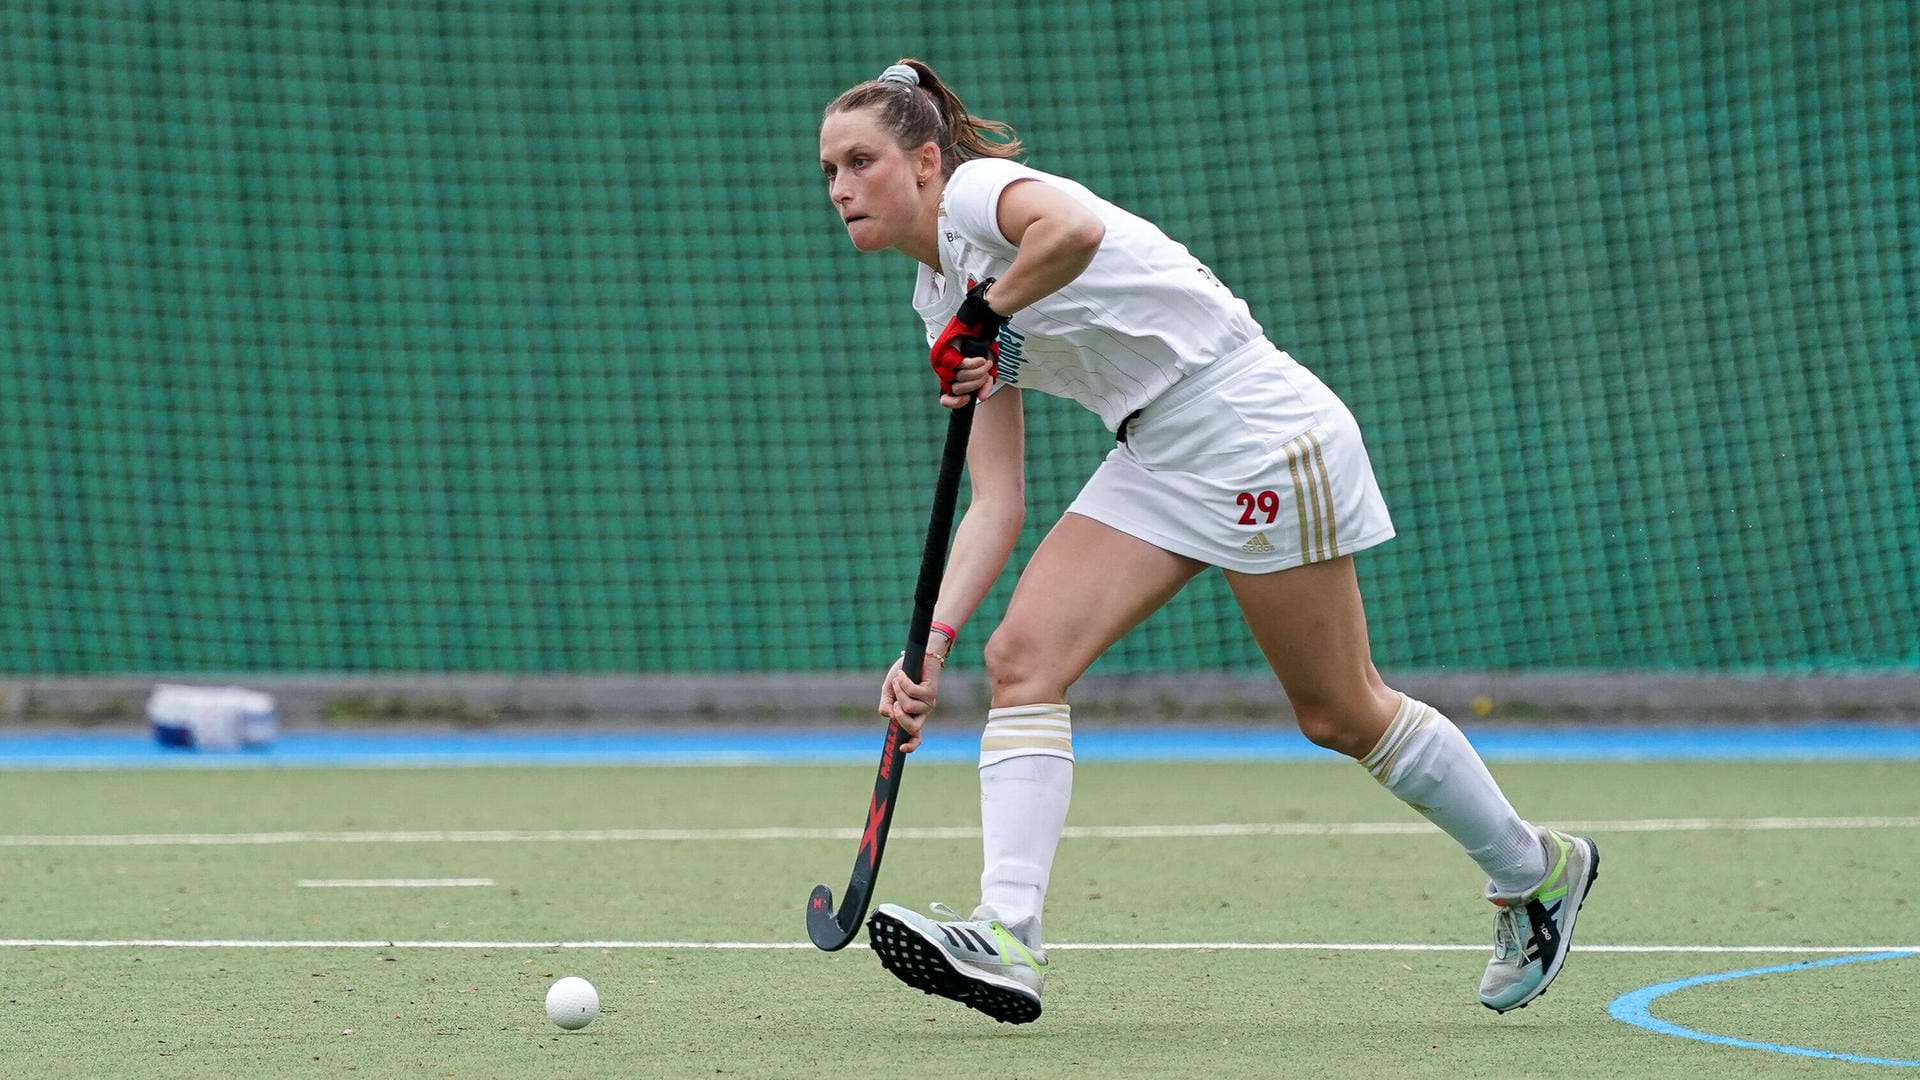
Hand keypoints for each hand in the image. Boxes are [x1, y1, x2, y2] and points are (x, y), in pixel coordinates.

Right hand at [877, 650, 945, 752]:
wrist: (917, 655)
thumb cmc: (903, 674)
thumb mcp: (888, 691)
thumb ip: (886, 705)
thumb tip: (888, 715)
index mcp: (913, 716)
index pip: (915, 736)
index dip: (910, 745)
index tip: (901, 748)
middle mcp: (922, 712)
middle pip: (912, 728)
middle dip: (899, 716)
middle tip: (895, 703)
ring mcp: (928, 704)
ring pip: (908, 707)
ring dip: (898, 691)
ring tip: (899, 680)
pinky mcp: (931, 692)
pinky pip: (911, 692)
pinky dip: (902, 681)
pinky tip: (902, 674)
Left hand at [929, 278, 1006, 400]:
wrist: (981, 324)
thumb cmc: (983, 347)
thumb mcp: (986, 370)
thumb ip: (984, 384)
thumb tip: (982, 398)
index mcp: (951, 378)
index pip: (945, 399)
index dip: (956, 403)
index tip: (968, 399)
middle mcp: (943, 371)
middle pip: (958, 389)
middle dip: (975, 384)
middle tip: (985, 372)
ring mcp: (942, 361)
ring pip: (960, 378)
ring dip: (977, 373)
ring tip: (984, 363)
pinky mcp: (945, 350)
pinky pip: (961, 365)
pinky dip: (974, 364)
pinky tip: (982, 360)